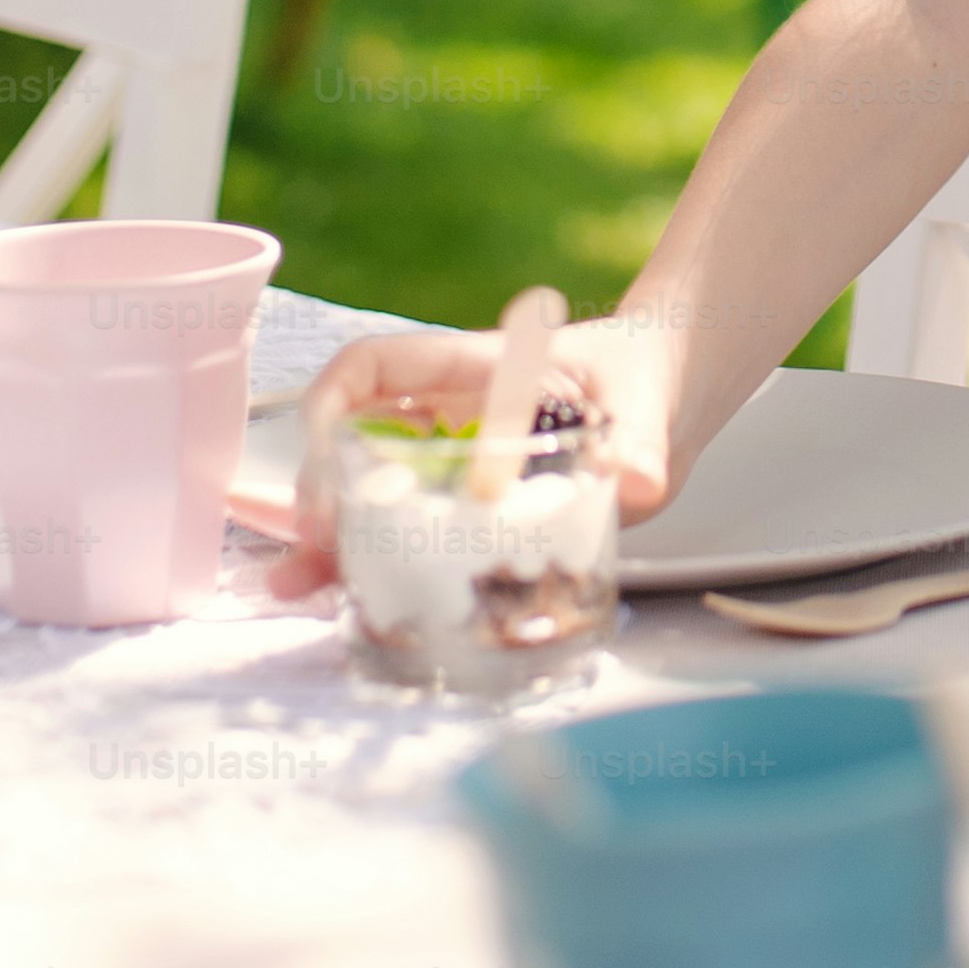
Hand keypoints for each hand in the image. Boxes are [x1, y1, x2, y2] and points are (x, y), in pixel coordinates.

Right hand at [269, 317, 684, 601]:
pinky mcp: (472, 509)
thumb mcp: (647, 402)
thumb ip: (643, 442)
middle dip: (325, 486)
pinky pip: (412, 531)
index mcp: (472, 370)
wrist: (670, 398)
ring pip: (373, 492)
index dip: (332, 401)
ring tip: (298, 586)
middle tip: (321, 540)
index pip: (374, 365)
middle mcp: (447, 413)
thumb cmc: (647, 374)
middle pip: (356, 439)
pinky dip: (379, 562)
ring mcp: (454, 463)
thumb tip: (638, 483)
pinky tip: (352, 603)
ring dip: (334, 536)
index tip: (325, 457)